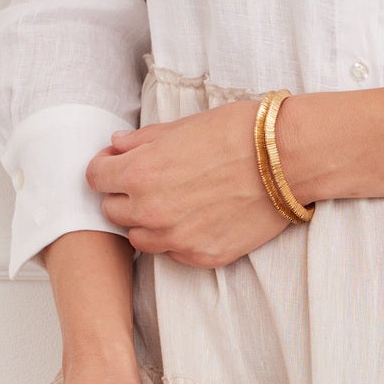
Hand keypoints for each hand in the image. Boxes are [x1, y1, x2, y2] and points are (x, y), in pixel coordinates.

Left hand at [87, 103, 291, 266]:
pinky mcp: (202, 256)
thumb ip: (141, 141)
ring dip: (147, 222)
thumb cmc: (238, 133)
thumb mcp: (182, 126)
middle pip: (111, 212)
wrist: (288, 158)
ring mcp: (176, 239)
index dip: (107, 168)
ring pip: (139, 238)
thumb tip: (116, 145)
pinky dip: (178, 237)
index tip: (120, 164)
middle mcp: (150, 211)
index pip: (94, 179)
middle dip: (124, 196)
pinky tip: (200, 216)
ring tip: (176, 202)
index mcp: (139, 173)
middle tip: (151, 182)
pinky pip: (173, 253)